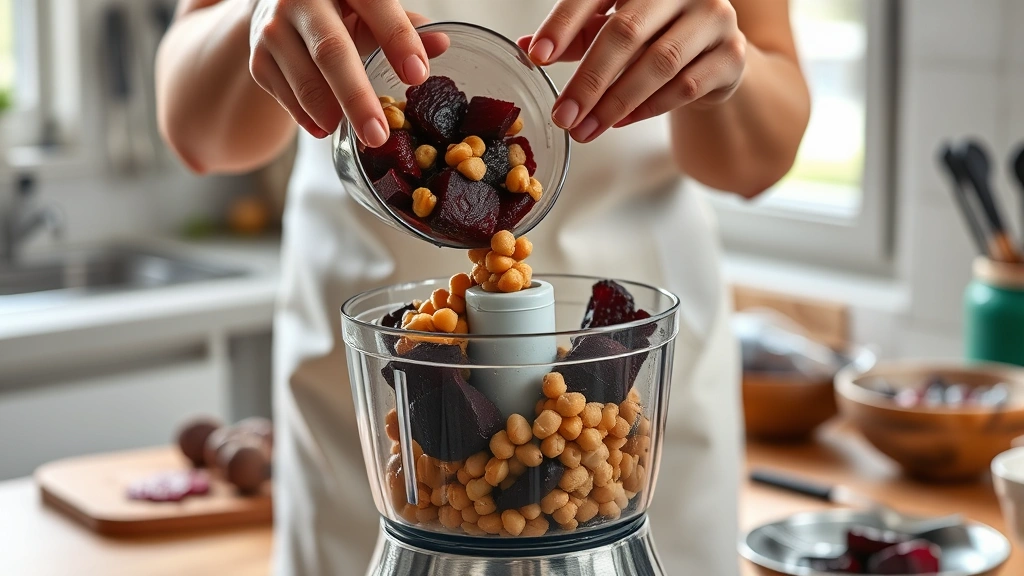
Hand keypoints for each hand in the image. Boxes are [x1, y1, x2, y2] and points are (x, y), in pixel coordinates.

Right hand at [248, 0, 448, 145]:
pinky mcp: (257, 58)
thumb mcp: (371, 10)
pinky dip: (309, 117)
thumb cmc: (338, 10)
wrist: (277, 5)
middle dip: (357, 97)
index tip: (418, 76)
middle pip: (331, 51)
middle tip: (379, 135)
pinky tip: (327, 127)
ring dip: (332, 113)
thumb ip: (402, 27)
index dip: (398, 40)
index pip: (375, 7)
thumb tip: (442, 44)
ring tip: (361, 137)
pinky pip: (286, 96)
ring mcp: (273, 28)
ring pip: (304, 79)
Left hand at [518, 0, 746, 142]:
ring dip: (615, 102)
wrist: (715, 54)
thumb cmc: (655, 34)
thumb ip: (574, 35)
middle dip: (588, 79)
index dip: (564, 23)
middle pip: (626, 31)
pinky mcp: (732, 55)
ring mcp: (714, 17)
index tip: (536, 55)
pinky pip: (684, 86)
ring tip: (585, 128)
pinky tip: (620, 122)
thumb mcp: (611, 27)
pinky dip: (647, 108)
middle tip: (562, 114)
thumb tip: (525, 47)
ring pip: (658, 63)